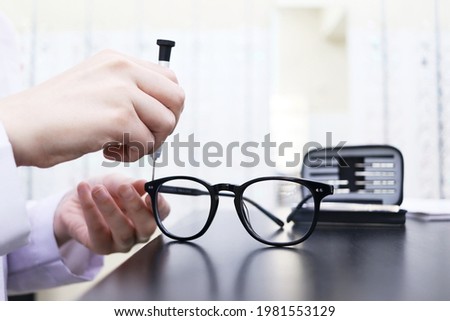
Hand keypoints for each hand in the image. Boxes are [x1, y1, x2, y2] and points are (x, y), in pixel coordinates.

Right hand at [0, 50, 184, 166]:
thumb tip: (161, 110)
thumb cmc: (57, 114)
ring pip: (166, 123)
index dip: (166, 106)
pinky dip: (133, 154)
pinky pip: (147, 144)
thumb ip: (128, 90)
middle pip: (177, 99)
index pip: (169, 80)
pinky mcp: (118, 117)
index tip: (150, 123)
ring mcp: (122, 92)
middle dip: (166, 124)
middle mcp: (124, 70)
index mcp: (119, 61)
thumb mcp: (96, 86)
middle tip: (144, 137)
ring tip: (122, 145)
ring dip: (150, 142)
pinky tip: (108, 151)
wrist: (21, 126)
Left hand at [53, 174, 169, 253]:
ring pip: (123, 232)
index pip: (162, 213)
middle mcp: (138, 232)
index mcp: (148, 213)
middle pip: (146, 226)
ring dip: (110, 208)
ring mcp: (121, 243)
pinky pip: (98, 231)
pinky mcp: (100, 246)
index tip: (149, 193)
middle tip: (123, 188)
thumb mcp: (116, 182)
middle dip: (136, 206)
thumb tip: (144, 183)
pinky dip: (91, 210)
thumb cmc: (103, 191)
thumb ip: (128, 183)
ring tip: (97, 189)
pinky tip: (85, 192)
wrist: (74, 201)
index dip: (159, 205)